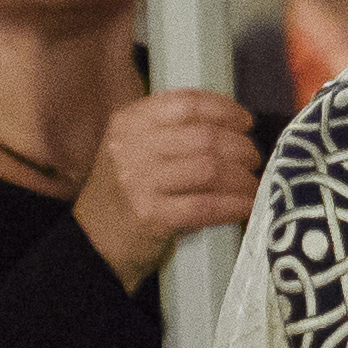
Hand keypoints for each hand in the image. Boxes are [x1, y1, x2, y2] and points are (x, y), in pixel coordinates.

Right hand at [72, 87, 260, 291]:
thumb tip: (230, 124)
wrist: (95, 243)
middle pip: (204, 136)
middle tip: (253, 157)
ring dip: (241, 176)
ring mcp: (139, 181)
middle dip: (239, 146)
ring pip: (209, 168)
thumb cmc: (125, 194)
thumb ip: (170, 130)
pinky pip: (206, 205)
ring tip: (251, 182)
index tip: (245, 121)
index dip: (224, 110)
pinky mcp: (151, 215)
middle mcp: (130, 147)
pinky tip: (246, 205)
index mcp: (128, 122)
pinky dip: (233, 204)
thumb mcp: (134, 149)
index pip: (186, 103)